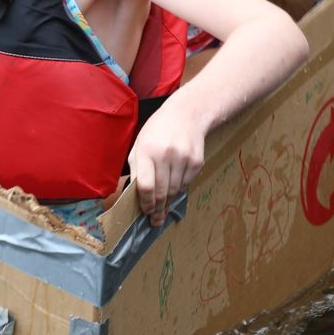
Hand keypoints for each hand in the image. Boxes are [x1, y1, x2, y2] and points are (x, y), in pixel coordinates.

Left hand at [127, 103, 206, 226]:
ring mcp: (183, 158)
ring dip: (168, 202)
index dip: (145, 203)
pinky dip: (179, 190)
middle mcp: (165, 155)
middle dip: (157, 209)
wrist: (187, 114)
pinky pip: (186, 184)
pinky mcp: (197, 162)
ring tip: (163, 209)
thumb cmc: (158, 130)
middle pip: (161, 192)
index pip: (146, 186)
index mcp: (147, 151)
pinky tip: (174, 189)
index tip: (145, 211)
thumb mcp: (140, 143)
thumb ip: (137, 167)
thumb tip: (136, 194)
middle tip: (155, 220)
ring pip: (174, 191)